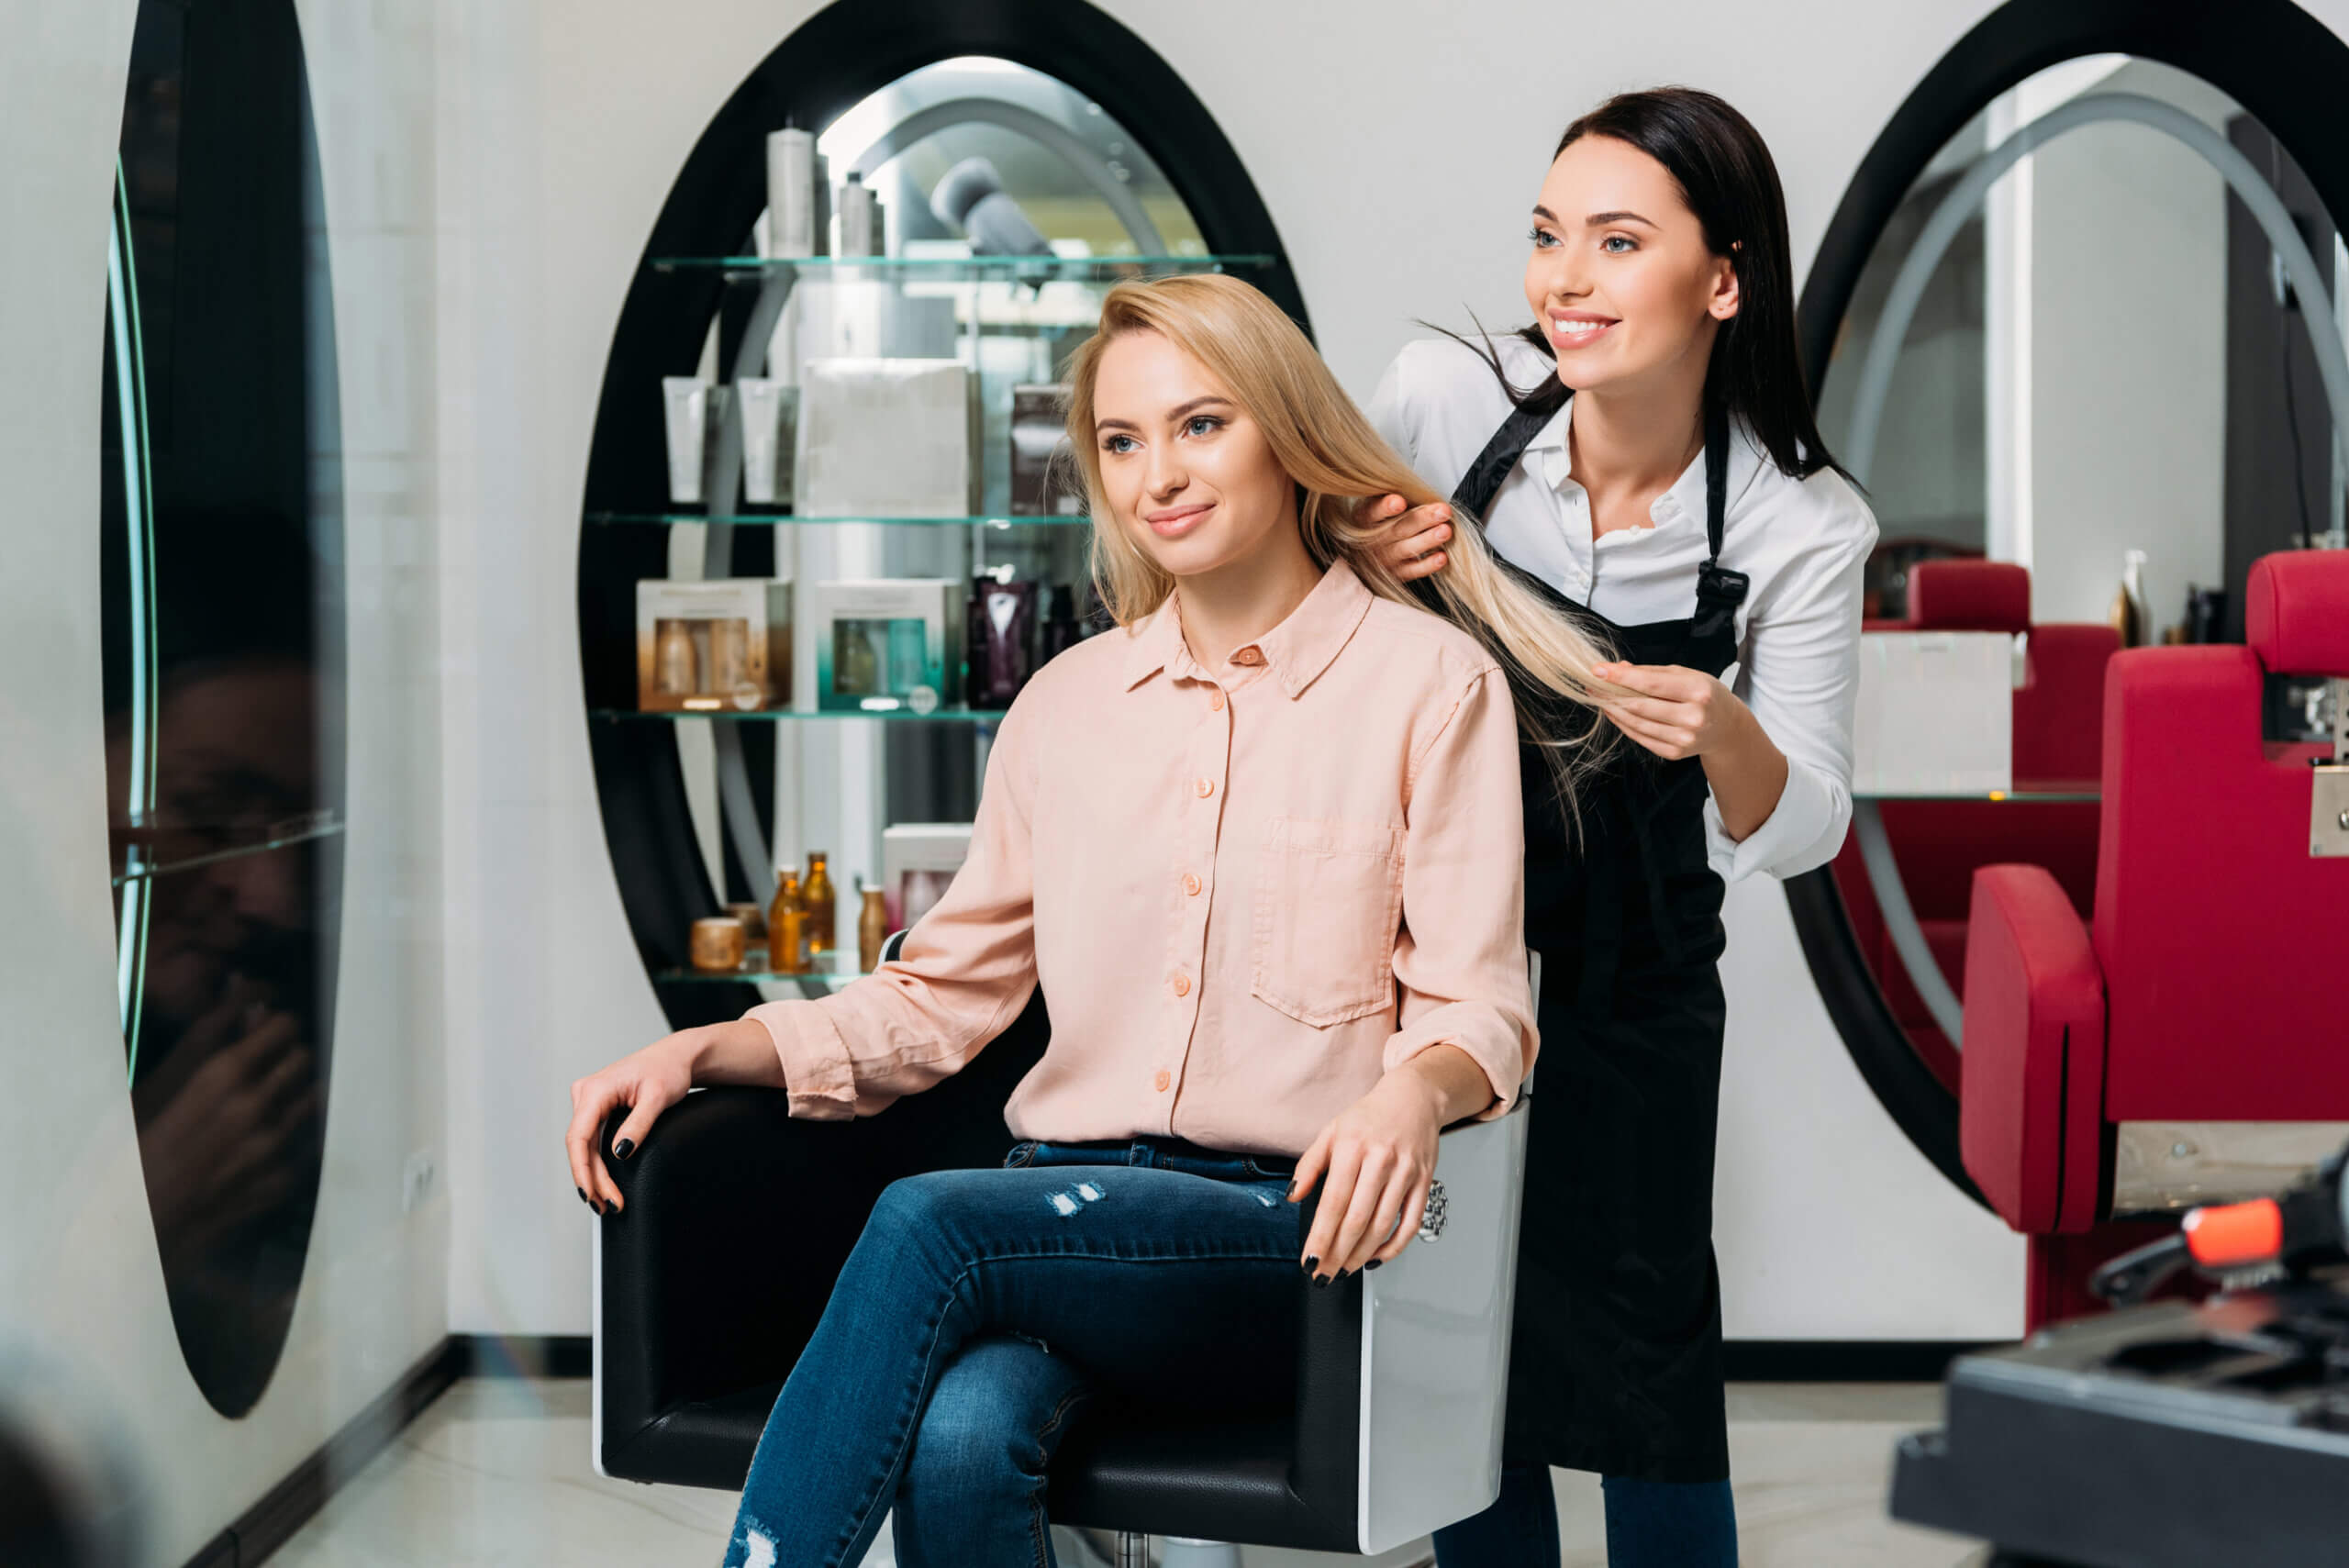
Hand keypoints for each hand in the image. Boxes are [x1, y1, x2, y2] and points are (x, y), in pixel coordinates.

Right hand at [564, 1027, 711, 1213]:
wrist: (676, 1057)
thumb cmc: (668, 1069)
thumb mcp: (658, 1097)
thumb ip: (638, 1125)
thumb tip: (619, 1153)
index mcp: (595, 1089)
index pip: (578, 1136)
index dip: (582, 1170)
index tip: (590, 1193)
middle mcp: (586, 1094)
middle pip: (581, 1146)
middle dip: (593, 1179)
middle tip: (609, 1205)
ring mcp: (589, 1101)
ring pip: (585, 1146)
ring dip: (594, 1175)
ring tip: (606, 1202)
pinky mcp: (596, 1108)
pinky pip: (591, 1140)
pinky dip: (597, 1162)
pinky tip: (602, 1182)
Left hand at [1287, 1070, 1443, 1279]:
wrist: (1414, 1098)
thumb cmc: (1369, 1117)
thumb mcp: (1331, 1132)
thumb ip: (1309, 1165)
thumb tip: (1292, 1196)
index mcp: (1352, 1147)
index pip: (1333, 1202)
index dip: (1320, 1237)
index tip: (1309, 1259)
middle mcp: (1380, 1160)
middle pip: (1357, 1220)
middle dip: (1337, 1254)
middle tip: (1324, 1275)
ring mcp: (1405, 1172)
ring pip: (1382, 1225)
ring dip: (1361, 1255)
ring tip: (1345, 1269)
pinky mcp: (1424, 1181)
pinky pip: (1410, 1223)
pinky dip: (1394, 1246)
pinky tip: (1376, 1257)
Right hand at [1362, 494, 1453, 582]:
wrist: (1364, 552)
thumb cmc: (1378, 520)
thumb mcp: (1376, 504)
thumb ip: (1392, 497)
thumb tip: (1418, 487)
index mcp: (1365, 518)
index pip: (1374, 511)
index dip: (1386, 507)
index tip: (1400, 502)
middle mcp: (1373, 540)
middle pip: (1398, 529)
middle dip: (1422, 519)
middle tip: (1443, 510)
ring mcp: (1384, 558)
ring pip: (1407, 549)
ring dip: (1428, 540)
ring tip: (1446, 531)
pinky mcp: (1396, 573)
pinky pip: (1412, 571)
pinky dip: (1427, 565)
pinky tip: (1442, 557)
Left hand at [1591, 661, 1742, 760]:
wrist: (1726, 727)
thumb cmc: (1705, 695)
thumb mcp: (1686, 675)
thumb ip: (1651, 672)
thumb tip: (1618, 668)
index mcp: (1699, 692)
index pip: (1651, 684)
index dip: (1621, 677)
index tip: (1599, 670)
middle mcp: (1693, 717)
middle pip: (1640, 706)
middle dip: (1611, 694)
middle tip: (1592, 684)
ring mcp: (1684, 739)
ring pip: (1636, 723)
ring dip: (1613, 709)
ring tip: (1600, 697)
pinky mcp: (1674, 753)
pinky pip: (1641, 737)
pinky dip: (1624, 724)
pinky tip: (1615, 712)